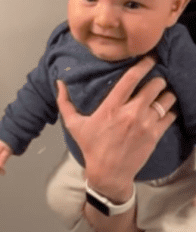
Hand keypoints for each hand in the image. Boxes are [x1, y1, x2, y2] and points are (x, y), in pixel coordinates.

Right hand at [56, 56, 176, 201]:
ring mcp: (145, 124)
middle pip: (154, 86)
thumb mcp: (74, 125)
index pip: (131, 79)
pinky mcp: (155, 135)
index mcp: (111, 108)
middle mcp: (130, 113)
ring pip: (166, 99)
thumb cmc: (90, 147)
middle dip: (157, 79)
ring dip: (165, 94)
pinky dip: (170, 110)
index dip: (143, 65)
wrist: (109, 173)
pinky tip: (165, 109)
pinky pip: (171, 115)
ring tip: (162, 93)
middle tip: (155, 79)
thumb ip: (65, 102)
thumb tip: (59, 83)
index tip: (149, 58)